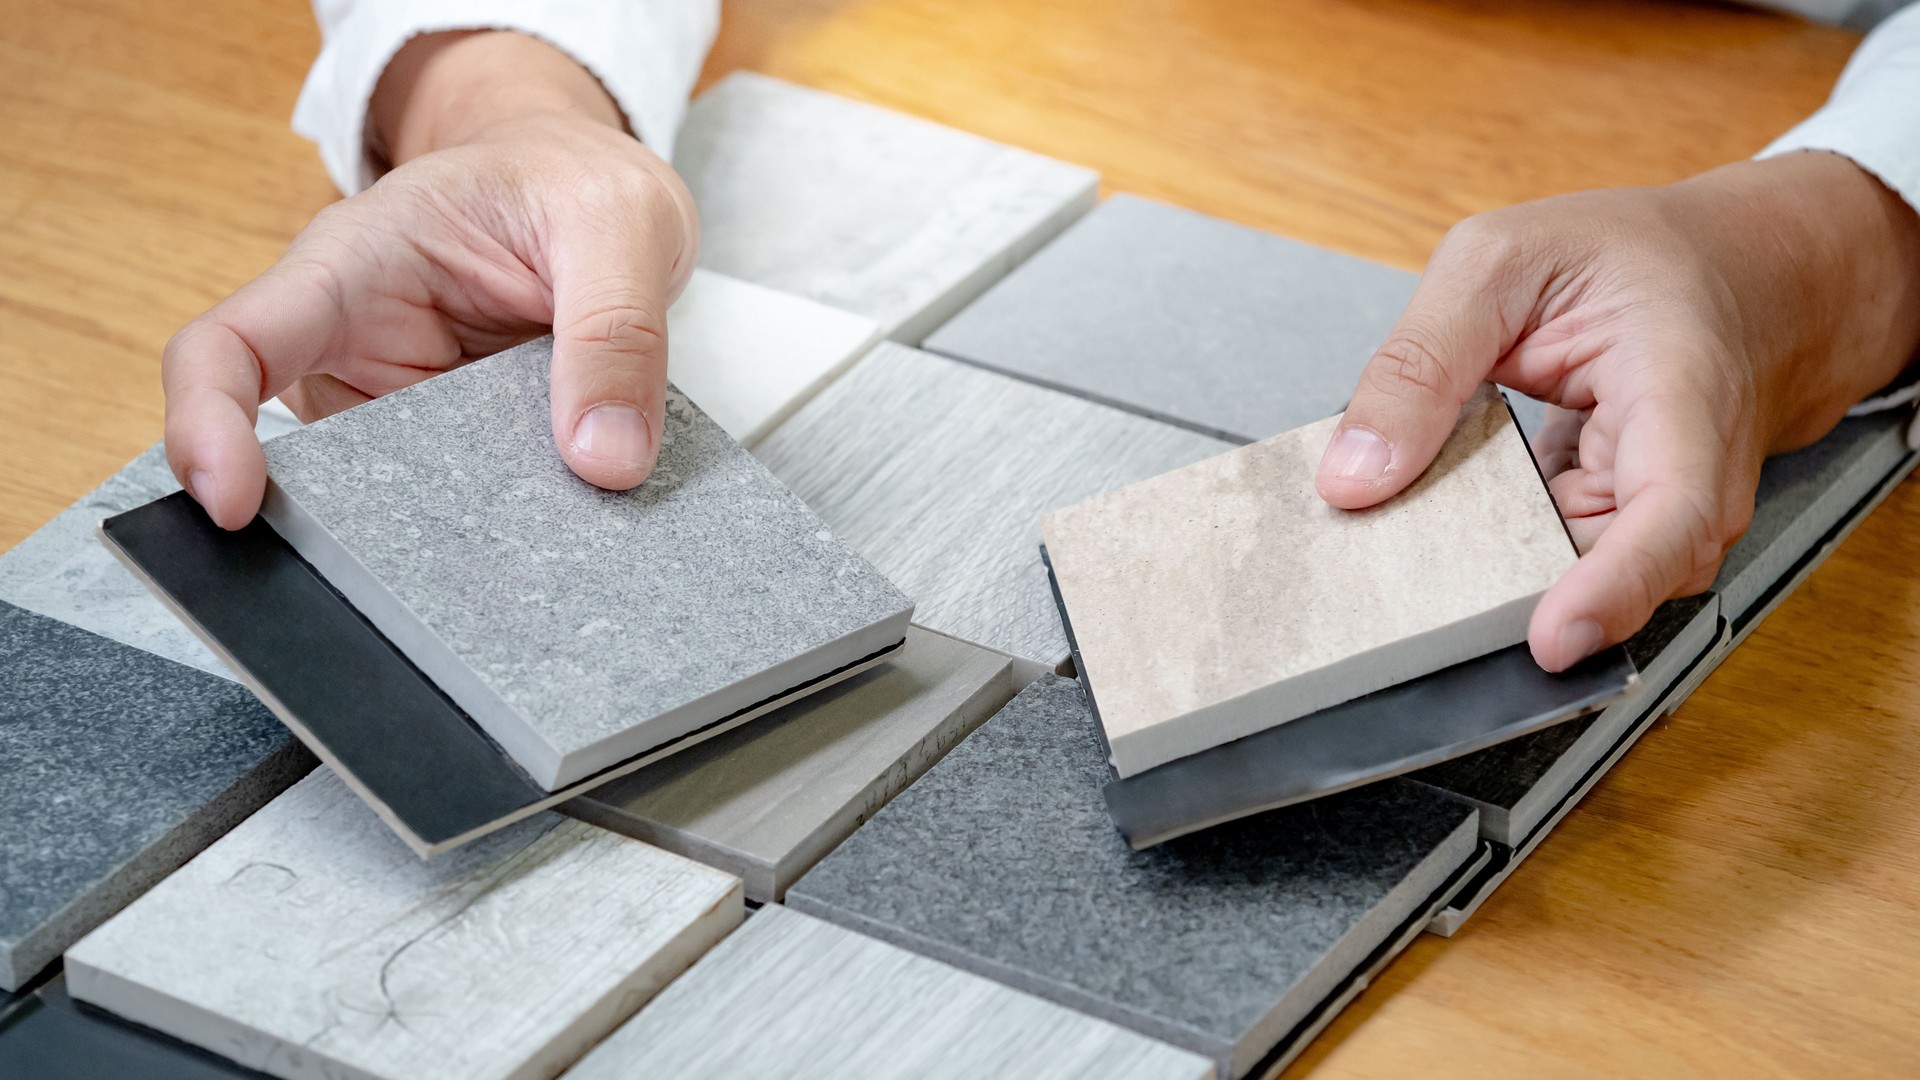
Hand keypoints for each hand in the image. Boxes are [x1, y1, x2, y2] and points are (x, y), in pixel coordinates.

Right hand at [163, 31, 698, 528]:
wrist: (596, 195)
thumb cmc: (574, 182)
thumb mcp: (619, 225)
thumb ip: (615, 332)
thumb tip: (605, 460)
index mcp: (351, 268)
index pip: (230, 347)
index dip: (207, 427)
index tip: (233, 506)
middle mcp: (357, 349)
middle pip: (306, 464)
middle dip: (346, 533)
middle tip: (426, 585)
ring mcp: (407, 409)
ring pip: (393, 506)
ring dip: (446, 543)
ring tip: (516, 564)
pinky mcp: (463, 452)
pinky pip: (469, 511)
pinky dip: (505, 535)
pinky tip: (552, 552)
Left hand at [1315, 153, 1919, 670]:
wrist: (1737, 269)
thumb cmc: (1632, 256)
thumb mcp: (1499, 263)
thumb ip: (1420, 362)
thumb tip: (1350, 478)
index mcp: (1680, 389)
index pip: (1673, 512)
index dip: (1615, 587)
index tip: (1552, 639)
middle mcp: (1691, 471)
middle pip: (1625, 573)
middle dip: (1524, 598)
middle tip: (1415, 603)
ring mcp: (1663, 510)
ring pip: (1583, 578)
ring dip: (1499, 577)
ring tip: (1413, 556)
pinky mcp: (1622, 524)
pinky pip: (1557, 560)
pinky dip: (1494, 553)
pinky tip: (1435, 529)